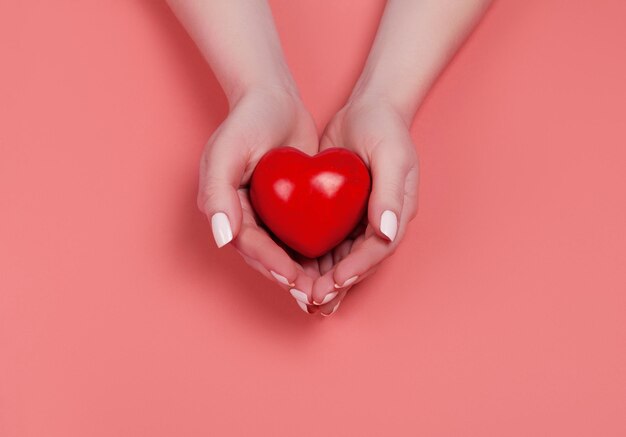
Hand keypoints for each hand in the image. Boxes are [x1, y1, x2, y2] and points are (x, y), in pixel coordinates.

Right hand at [197, 86, 321, 309]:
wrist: (273, 99)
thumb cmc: (246, 122)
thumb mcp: (226, 151)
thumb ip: (217, 193)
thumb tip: (221, 238)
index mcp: (225, 209)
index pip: (249, 244)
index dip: (270, 263)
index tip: (293, 278)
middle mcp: (244, 217)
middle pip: (267, 256)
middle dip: (289, 278)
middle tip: (313, 296)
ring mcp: (268, 214)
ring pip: (285, 252)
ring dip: (303, 274)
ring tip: (325, 292)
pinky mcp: (289, 208)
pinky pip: (300, 236)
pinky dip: (314, 253)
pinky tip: (333, 267)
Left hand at [310, 97, 418, 314]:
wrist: (367, 109)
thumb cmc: (384, 128)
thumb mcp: (392, 155)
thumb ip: (391, 194)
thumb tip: (387, 232)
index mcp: (397, 213)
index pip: (378, 249)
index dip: (357, 267)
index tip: (336, 282)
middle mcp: (379, 222)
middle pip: (359, 261)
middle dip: (338, 283)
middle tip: (314, 300)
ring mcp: (359, 219)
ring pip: (341, 258)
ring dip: (324, 279)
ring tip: (303, 297)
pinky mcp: (340, 213)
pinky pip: (327, 242)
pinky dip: (315, 260)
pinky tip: (297, 272)